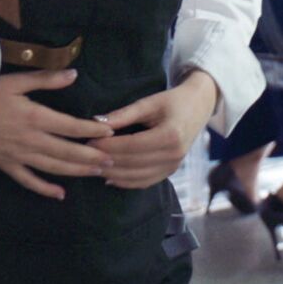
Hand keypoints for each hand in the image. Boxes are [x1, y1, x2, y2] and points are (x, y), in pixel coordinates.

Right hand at [0, 69, 113, 199]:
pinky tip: (61, 195)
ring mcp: (19, 157)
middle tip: (113, 160)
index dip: (92, 130)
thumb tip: (74, 74)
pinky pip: (29, 181)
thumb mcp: (15, 81)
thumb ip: (46, 79)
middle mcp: (32, 141)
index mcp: (36, 118)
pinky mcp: (7, 166)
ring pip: (54, 168)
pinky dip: (46, 189)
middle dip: (92, 156)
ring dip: (77, 171)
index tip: (110, 131)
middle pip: (68, 152)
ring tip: (97, 173)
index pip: (71, 126)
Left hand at [89, 71, 217, 189]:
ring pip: (137, 176)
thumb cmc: (172, 101)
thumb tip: (96, 122)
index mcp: (170, 135)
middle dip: (107, 160)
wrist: (198, 108)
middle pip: (133, 163)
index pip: (132, 145)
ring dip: (113, 173)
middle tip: (84, 156)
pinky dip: (126, 182)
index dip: (109, 146)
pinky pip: (145, 182)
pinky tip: (109, 177)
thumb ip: (124, 114)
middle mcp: (174, 155)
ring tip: (92, 167)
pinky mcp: (171, 172)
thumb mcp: (149, 102)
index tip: (88, 142)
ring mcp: (174, 166)